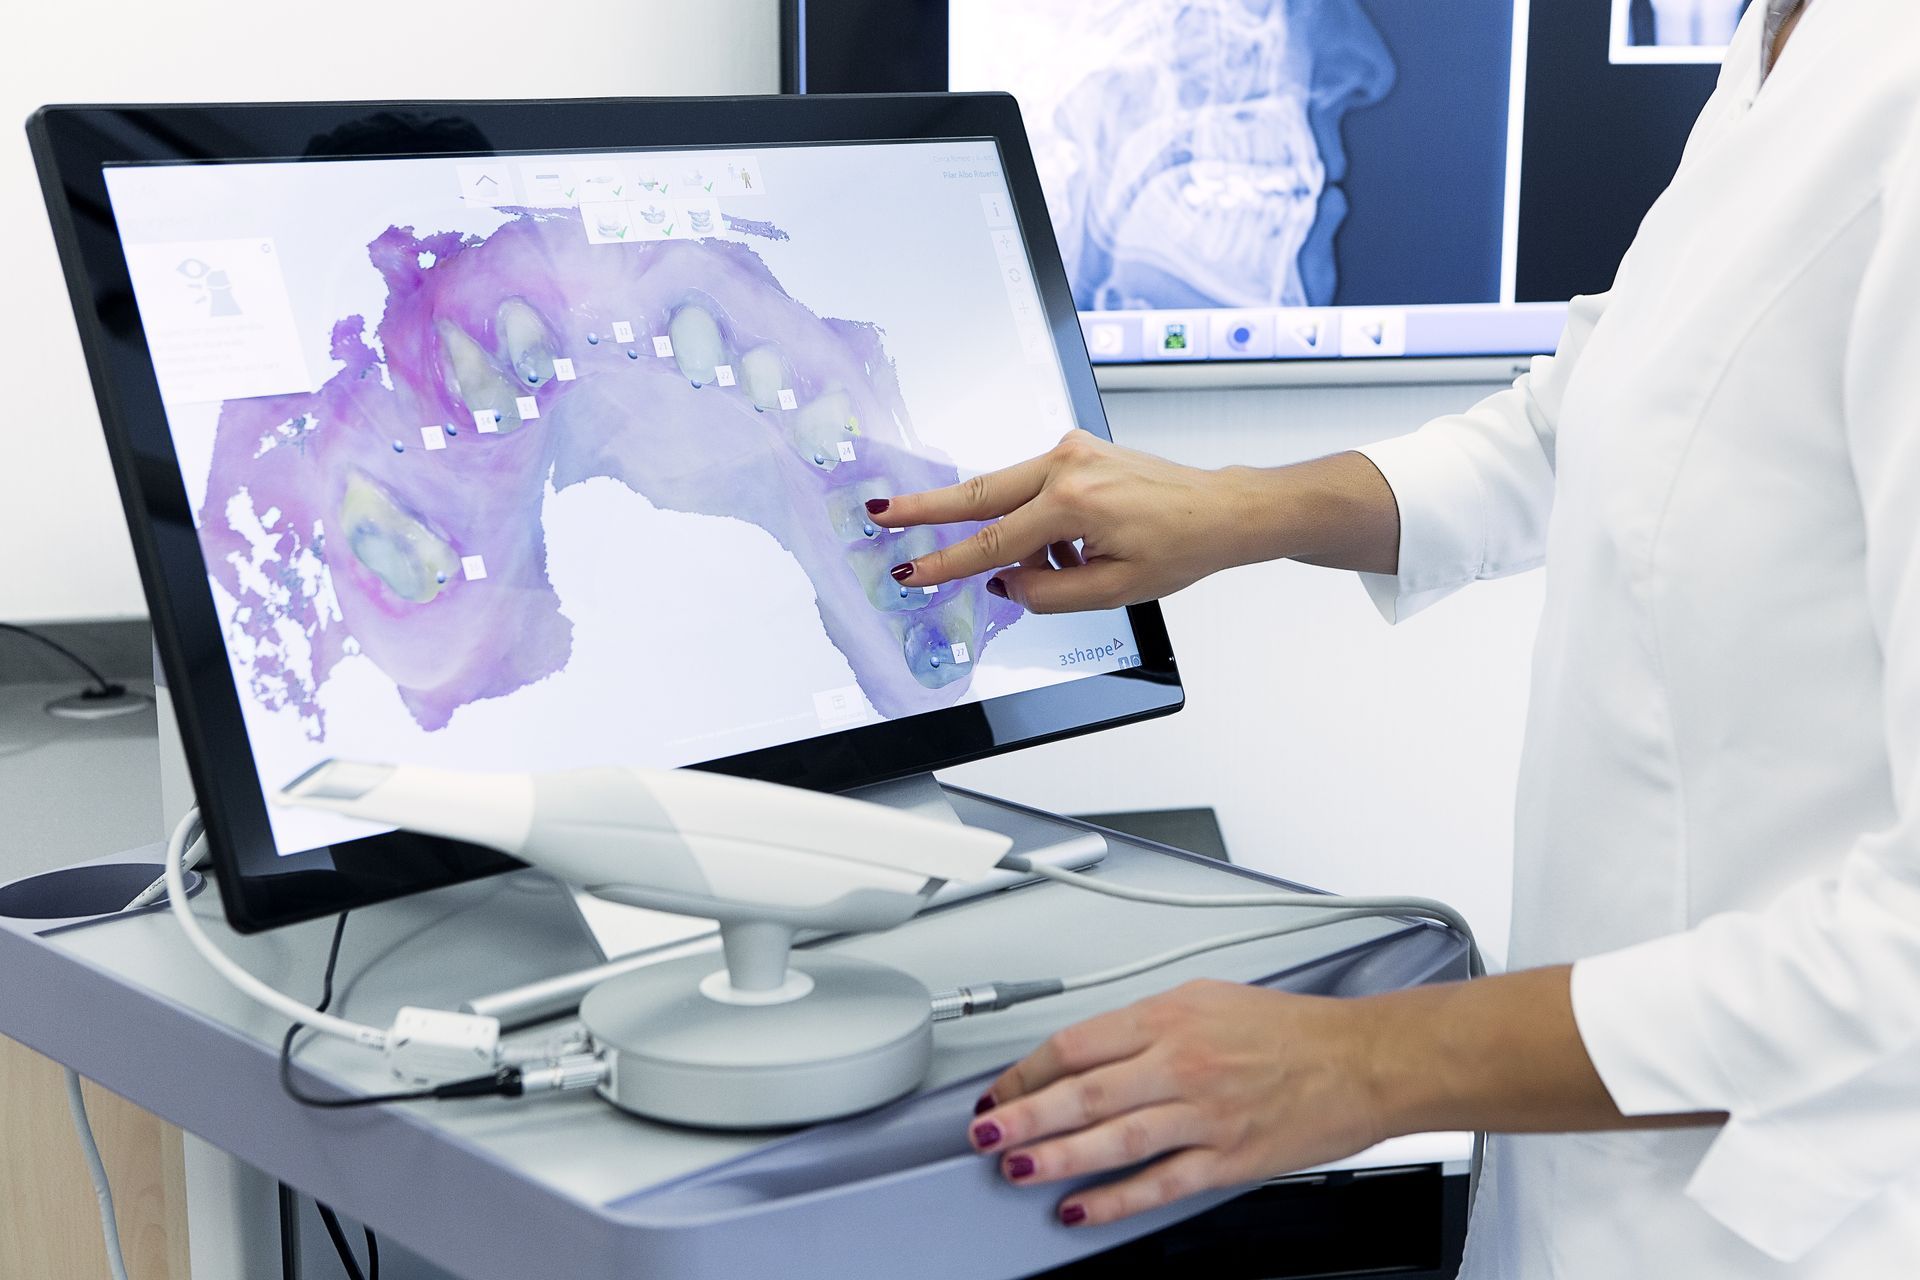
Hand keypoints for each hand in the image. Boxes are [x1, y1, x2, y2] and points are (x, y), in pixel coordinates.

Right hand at [871, 430, 1247, 612]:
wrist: (1219, 511)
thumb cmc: (1179, 547)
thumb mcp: (1112, 590)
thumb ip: (1048, 593)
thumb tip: (1005, 584)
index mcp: (1075, 502)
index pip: (993, 542)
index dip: (946, 562)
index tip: (909, 570)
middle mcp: (1067, 465)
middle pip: (978, 493)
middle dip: (925, 508)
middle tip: (878, 513)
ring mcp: (1071, 451)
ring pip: (1007, 493)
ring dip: (1012, 535)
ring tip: (1066, 565)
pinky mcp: (1077, 450)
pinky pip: (1033, 489)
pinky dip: (1036, 523)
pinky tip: (1073, 548)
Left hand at [966, 980, 1385, 1227]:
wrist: (1363, 1059)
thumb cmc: (1291, 1028)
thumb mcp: (1206, 997)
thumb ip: (1145, 1024)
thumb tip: (1089, 1050)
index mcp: (1169, 1017)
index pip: (1076, 1044)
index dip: (1027, 1071)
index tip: (1000, 1089)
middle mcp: (1180, 1064)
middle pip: (1082, 1091)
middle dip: (1022, 1114)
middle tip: (983, 1132)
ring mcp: (1203, 1115)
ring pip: (1112, 1139)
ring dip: (1056, 1157)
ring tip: (1015, 1167)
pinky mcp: (1228, 1158)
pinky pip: (1159, 1183)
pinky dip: (1115, 1200)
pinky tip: (1080, 1208)